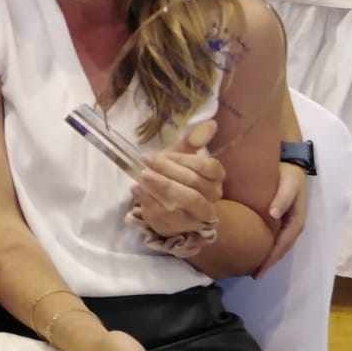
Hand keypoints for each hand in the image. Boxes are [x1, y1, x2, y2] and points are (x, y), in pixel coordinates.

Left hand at [131, 119, 224, 236]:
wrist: (167, 209)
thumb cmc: (174, 178)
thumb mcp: (180, 158)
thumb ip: (192, 142)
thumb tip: (211, 123)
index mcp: (215, 180)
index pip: (209, 168)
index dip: (185, 159)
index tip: (163, 153)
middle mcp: (211, 199)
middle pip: (195, 184)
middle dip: (170, 171)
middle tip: (146, 160)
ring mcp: (195, 216)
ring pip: (184, 201)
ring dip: (162, 186)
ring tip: (142, 175)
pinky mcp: (176, 227)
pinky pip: (165, 214)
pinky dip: (149, 200)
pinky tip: (136, 189)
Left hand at [254, 165, 309, 275]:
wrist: (288, 162)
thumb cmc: (289, 174)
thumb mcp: (289, 183)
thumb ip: (283, 197)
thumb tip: (274, 214)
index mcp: (297, 219)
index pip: (285, 243)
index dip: (273, 257)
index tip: (261, 270)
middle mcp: (292, 223)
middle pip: (281, 247)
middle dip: (269, 262)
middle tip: (254, 275)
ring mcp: (285, 221)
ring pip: (277, 243)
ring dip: (267, 255)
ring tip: (253, 267)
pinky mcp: (277, 216)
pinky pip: (271, 234)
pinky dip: (263, 243)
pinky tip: (251, 248)